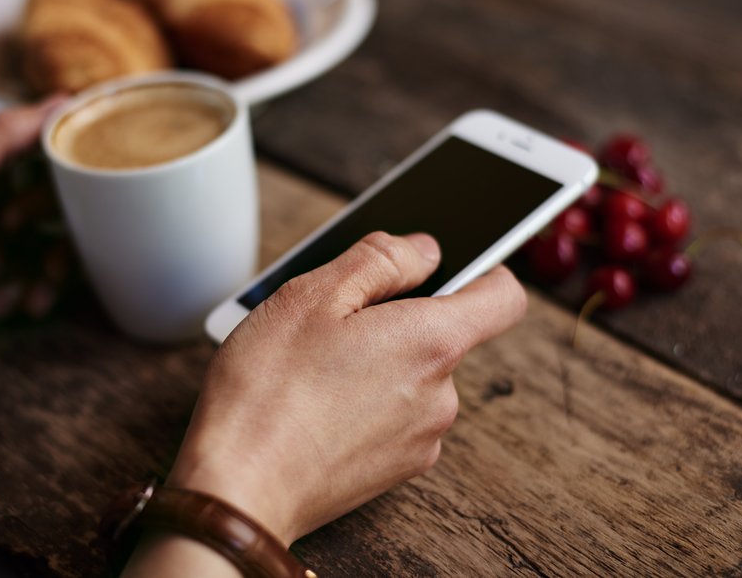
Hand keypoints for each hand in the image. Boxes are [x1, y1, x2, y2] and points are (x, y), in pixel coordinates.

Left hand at [0, 96, 67, 327]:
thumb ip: (4, 135)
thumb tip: (57, 101)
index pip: (44, 143)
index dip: (71, 163)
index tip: (98, 183)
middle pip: (58, 198)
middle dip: (63, 234)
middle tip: (49, 260)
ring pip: (51, 241)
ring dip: (50, 274)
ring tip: (35, 299)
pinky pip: (32, 274)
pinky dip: (24, 293)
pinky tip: (2, 305)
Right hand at [167, 231, 526, 545]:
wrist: (238, 490)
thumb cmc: (267, 390)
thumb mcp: (313, 295)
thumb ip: (380, 260)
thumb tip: (426, 251)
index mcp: (432, 343)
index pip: (503, 297)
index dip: (482, 271)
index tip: (443, 267)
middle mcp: (442, 396)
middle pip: (445, 335)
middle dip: (398, 319)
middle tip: (334, 320)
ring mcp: (423, 439)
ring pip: (415, 376)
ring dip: (378, 361)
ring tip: (314, 366)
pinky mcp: (397, 471)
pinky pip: (397, 416)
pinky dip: (368, 402)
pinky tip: (318, 403)